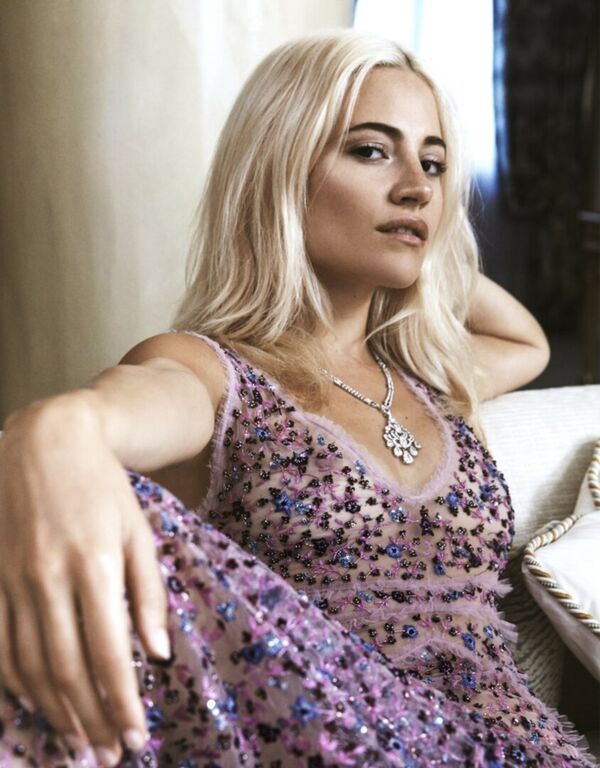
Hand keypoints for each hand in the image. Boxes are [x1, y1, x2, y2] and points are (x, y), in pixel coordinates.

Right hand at [0, 395, 170, 764]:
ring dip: (53, 711)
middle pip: (66, 669)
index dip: (121, 702)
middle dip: (89, 719)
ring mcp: (11, 577)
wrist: (46, 441)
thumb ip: (148, 592)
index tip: (135, 735)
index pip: (107, 653)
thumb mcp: (138, 531)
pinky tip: (30, 704)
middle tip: (108, 751)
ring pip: (28, 664)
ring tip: (77, 740)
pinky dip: (11, 682)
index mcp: (94, 564)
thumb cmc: (103, 487)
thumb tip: (157, 653)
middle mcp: (48, 576)